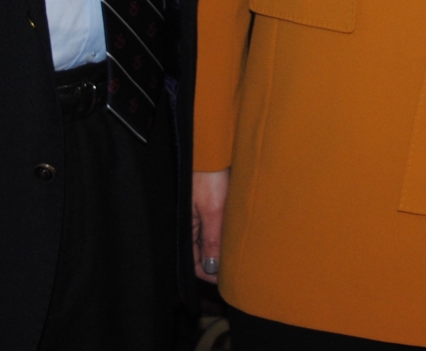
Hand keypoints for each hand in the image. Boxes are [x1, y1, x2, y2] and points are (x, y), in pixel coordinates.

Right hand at [193, 169, 229, 283]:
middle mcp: (189, 224)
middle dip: (218, 261)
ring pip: (210, 240)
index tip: (228, 278)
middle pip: (201, 253)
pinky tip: (237, 231)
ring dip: (223, 246)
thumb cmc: (209, 175)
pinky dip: (225, 231)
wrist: (213, 148)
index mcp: (185, 228)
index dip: (210, 273)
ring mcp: (197, 215)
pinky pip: (214, 226)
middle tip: (238, 266)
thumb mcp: (212, 210)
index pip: (192, 262)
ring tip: (240, 250)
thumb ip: (212, 240)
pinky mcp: (207, 205)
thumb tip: (213, 268)